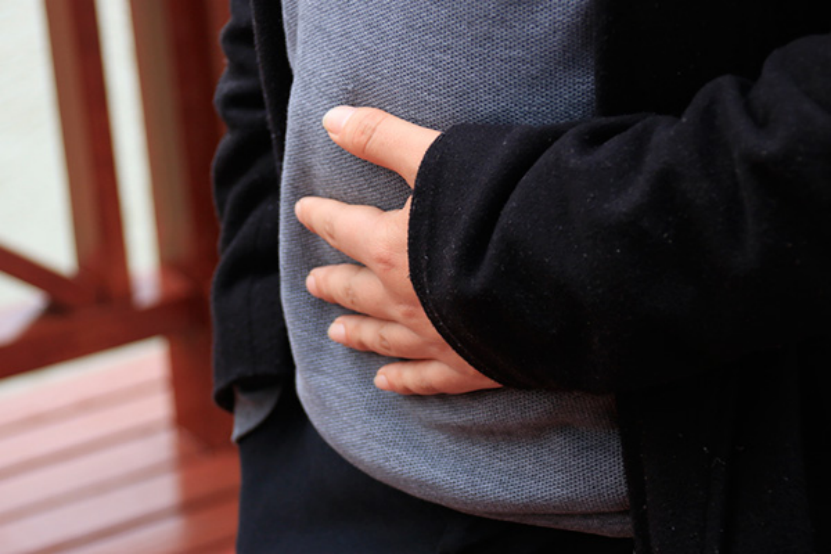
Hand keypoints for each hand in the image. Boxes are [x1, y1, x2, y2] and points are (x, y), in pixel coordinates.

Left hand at [294, 107, 501, 394]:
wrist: (560, 277)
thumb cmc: (498, 211)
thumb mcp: (437, 159)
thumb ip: (383, 138)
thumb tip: (330, 117)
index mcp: (390, 248)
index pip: (343, 228)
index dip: (322, 216)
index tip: (305, 212)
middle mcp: (402, 300)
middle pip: (355, 289)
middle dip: (333, 282)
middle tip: (313, 283)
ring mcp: (433, 340)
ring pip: (381, 337)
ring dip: (357, 332)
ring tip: (335, 332)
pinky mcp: (467, 368)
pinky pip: (424, 380)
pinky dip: (402, 381)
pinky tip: (385, 384)